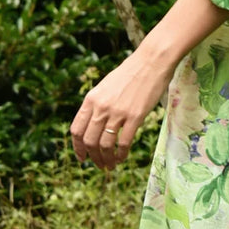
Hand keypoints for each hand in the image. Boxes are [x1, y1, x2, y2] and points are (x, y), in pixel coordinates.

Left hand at [70, 46, 172, 170]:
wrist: (151, 63)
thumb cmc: (130, 74)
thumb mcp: (106, 87)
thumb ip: (97, 104)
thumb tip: (93, 124)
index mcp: (91, 99)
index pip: (76, 129)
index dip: (77, 147)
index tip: (82, 158)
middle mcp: (101, 107)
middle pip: (89, 141)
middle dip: (93, 157)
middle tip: (99, 165)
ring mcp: (118, 112)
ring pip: (105, 145)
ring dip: (106, 159)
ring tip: (110, 166)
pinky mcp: (135, 116)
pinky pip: (123, 142)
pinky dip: (121, 155)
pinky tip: (122, 158)